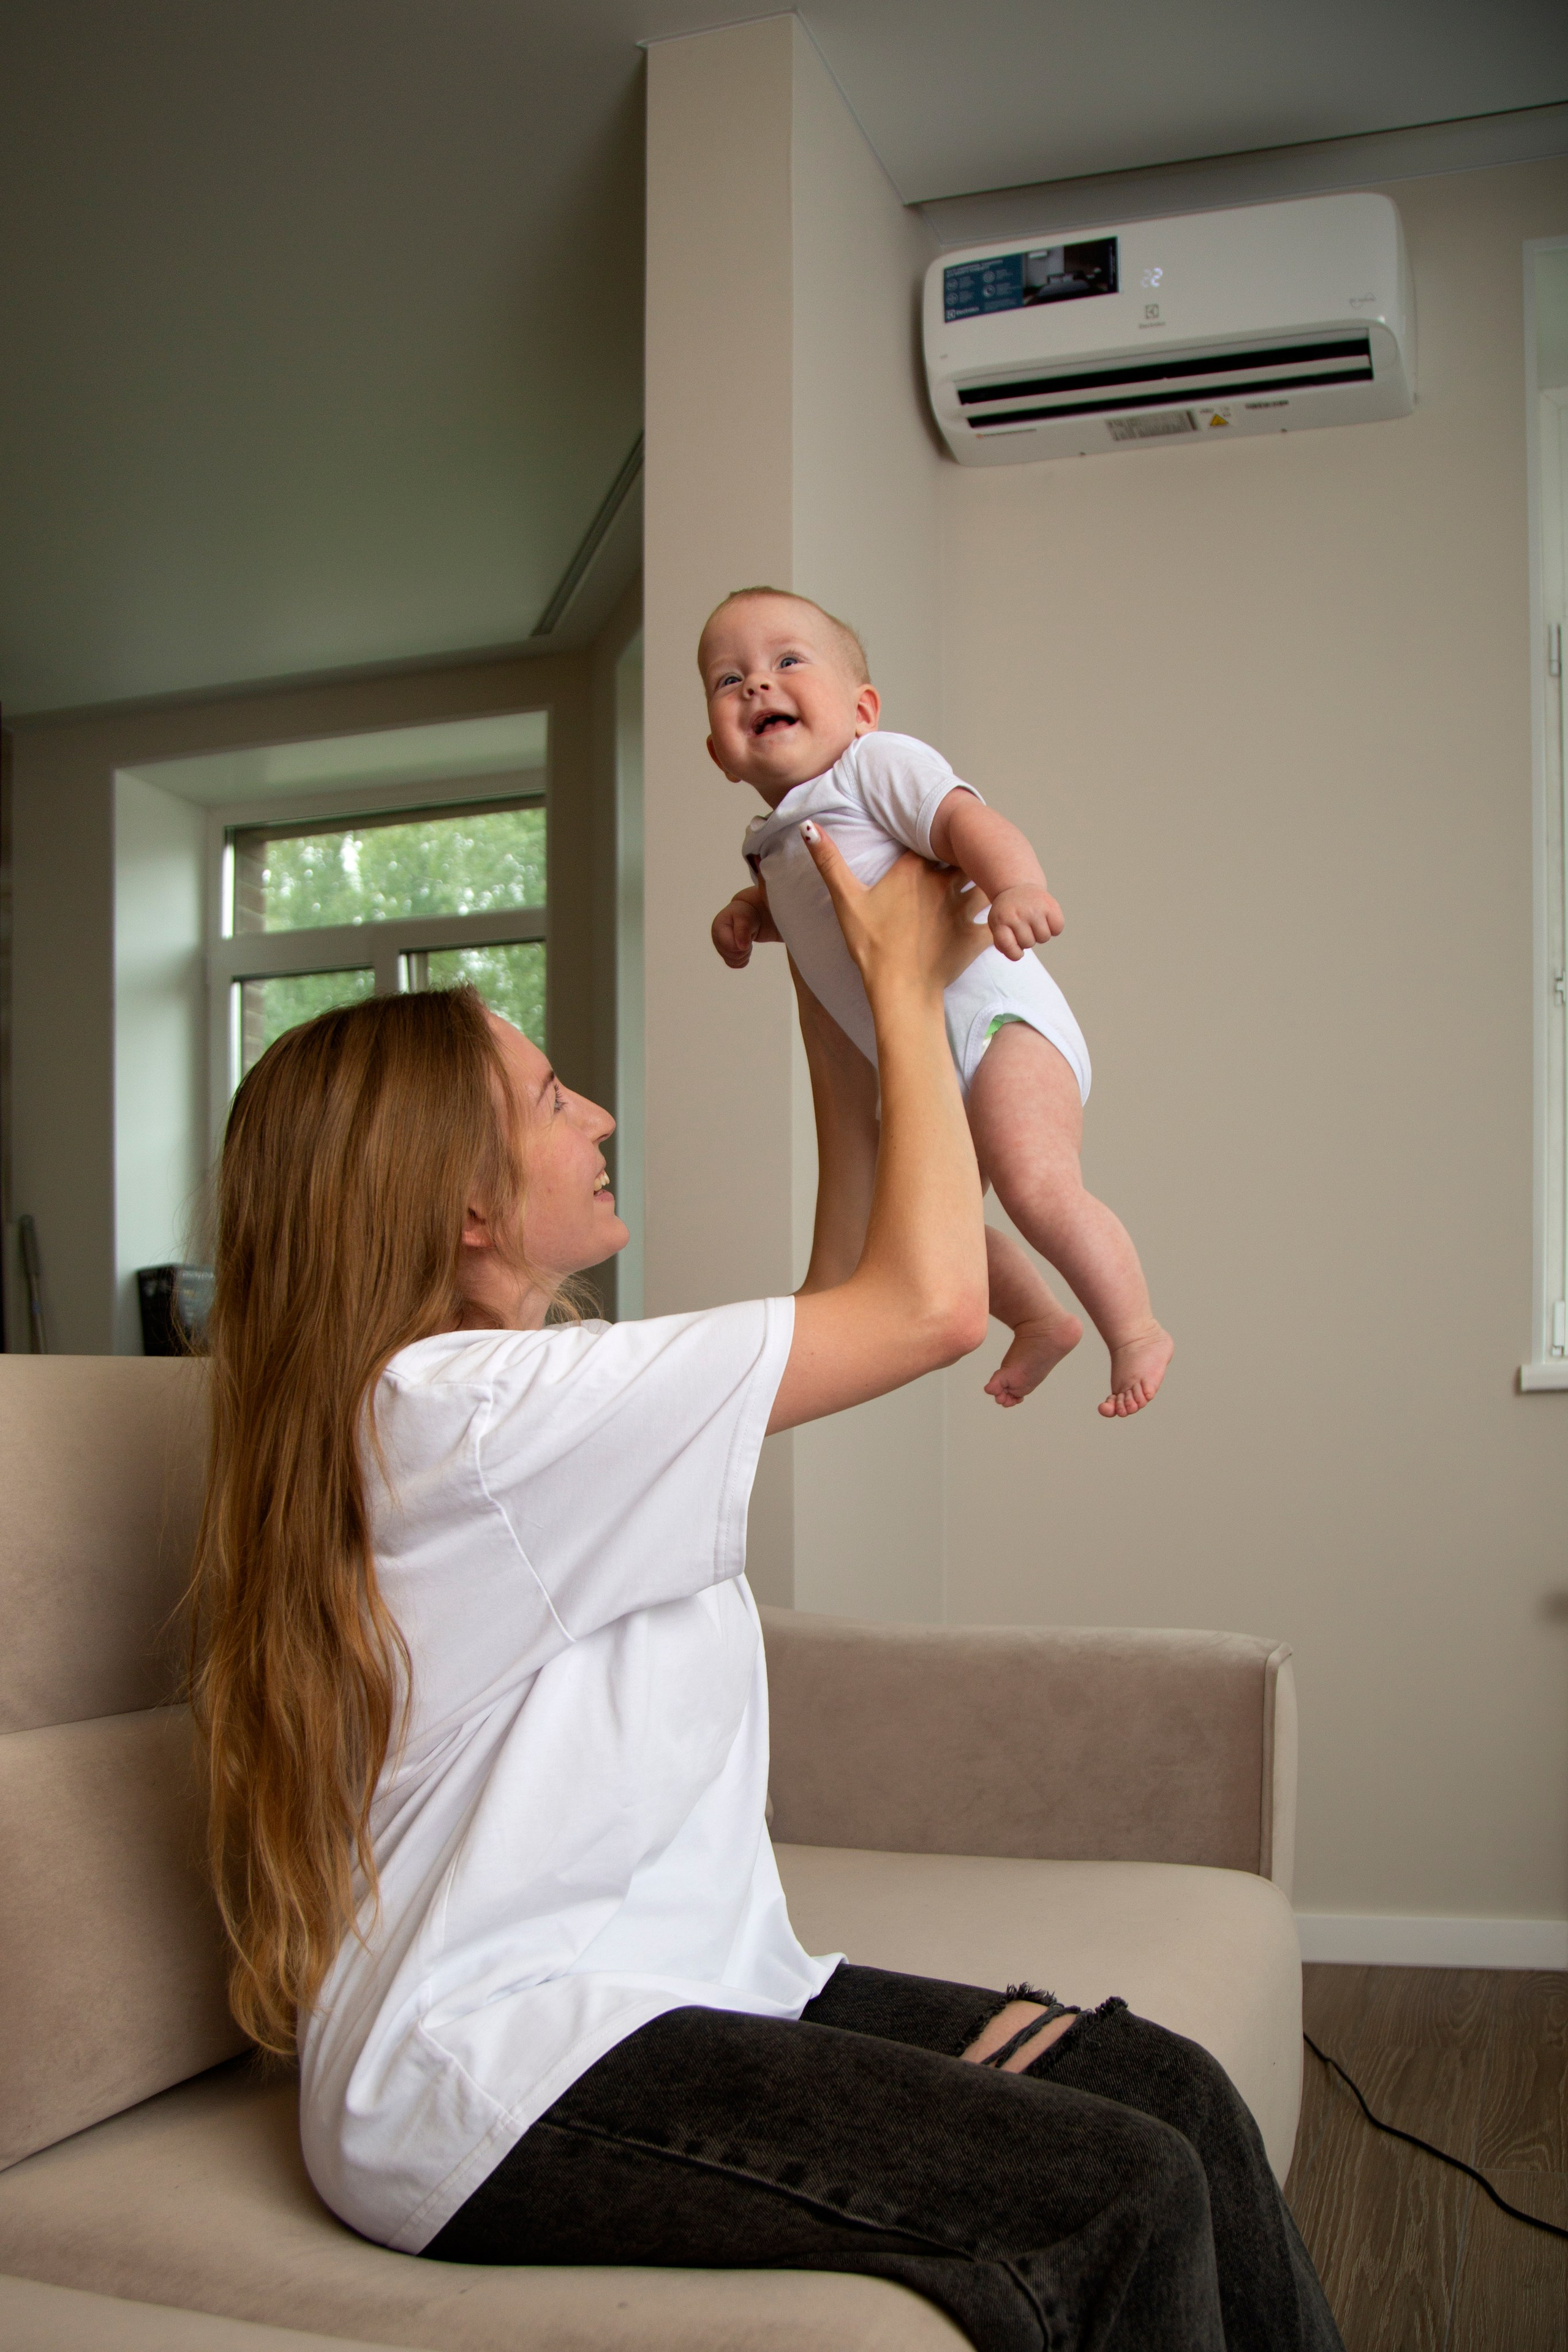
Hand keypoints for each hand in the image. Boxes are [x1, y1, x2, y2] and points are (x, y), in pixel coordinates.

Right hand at [711, 892, 780, 967]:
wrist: (748, 913)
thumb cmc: (746, 913)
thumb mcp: (745, 917)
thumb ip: (743, 930)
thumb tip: (742, 947)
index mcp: (718, 929)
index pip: (731, 947)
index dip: (743, 943)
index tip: (748, 932)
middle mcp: (717, 940)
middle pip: (734, 956)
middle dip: (745, 948)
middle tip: (748, 935)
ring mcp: (721, 949)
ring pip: (735, 962)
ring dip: (745, 953)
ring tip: (745, 940)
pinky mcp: (727, 955)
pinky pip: (736, 965)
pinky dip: (743, 958)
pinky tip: (744, 948)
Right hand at [802, 824, 988, 999]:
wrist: (899, 990)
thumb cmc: (872, 946)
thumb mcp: (845, 900)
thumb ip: (829, 861)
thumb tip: (807, 826)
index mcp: (913, 871)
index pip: (928, 840)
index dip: (933, 835)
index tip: (936, 831)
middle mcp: (942, 885)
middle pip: (961, 856)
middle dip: (966, 851)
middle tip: (969, 847)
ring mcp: (961, 911)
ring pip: (985, 883)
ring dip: (988, 878)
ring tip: (992, 874)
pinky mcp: (975, 937)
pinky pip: (998, 921)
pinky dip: (1005, 917)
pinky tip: (1009, 915)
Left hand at [986, 882, 1063, 959]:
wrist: (1017, 886)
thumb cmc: (1008, 913)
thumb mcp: (997, 925)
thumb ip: (1002, 943)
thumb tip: (1017, 955)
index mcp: (1000, 920)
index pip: (1008, 947)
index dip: (1014, 953)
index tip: (1016, 950)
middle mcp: (1017, 914)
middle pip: (1028, 944)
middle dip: (1027, 939)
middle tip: (1024, 926)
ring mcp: (1035, 909)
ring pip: (1043, 938)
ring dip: (1040, 934)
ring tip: (1034, 922)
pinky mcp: (1051, 905)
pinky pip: (1057, 929)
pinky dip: (1054, 928)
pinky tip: (1045, 919)